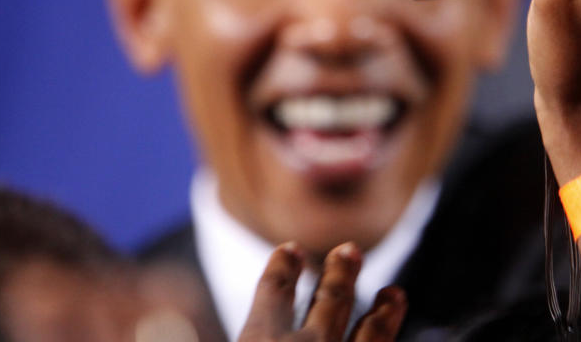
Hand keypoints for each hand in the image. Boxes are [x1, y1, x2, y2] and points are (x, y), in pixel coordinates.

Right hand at [238, 242, 406, 341]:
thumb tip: (184, 331)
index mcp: (260, 341)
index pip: (273, 291)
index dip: (282, 267)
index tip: (290, 248)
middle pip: (329, 299)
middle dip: (340, 272)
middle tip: (350, 250)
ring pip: (370, 332)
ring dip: (382, 310)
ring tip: (394, 294)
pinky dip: (390, 333)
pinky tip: (395, 327)